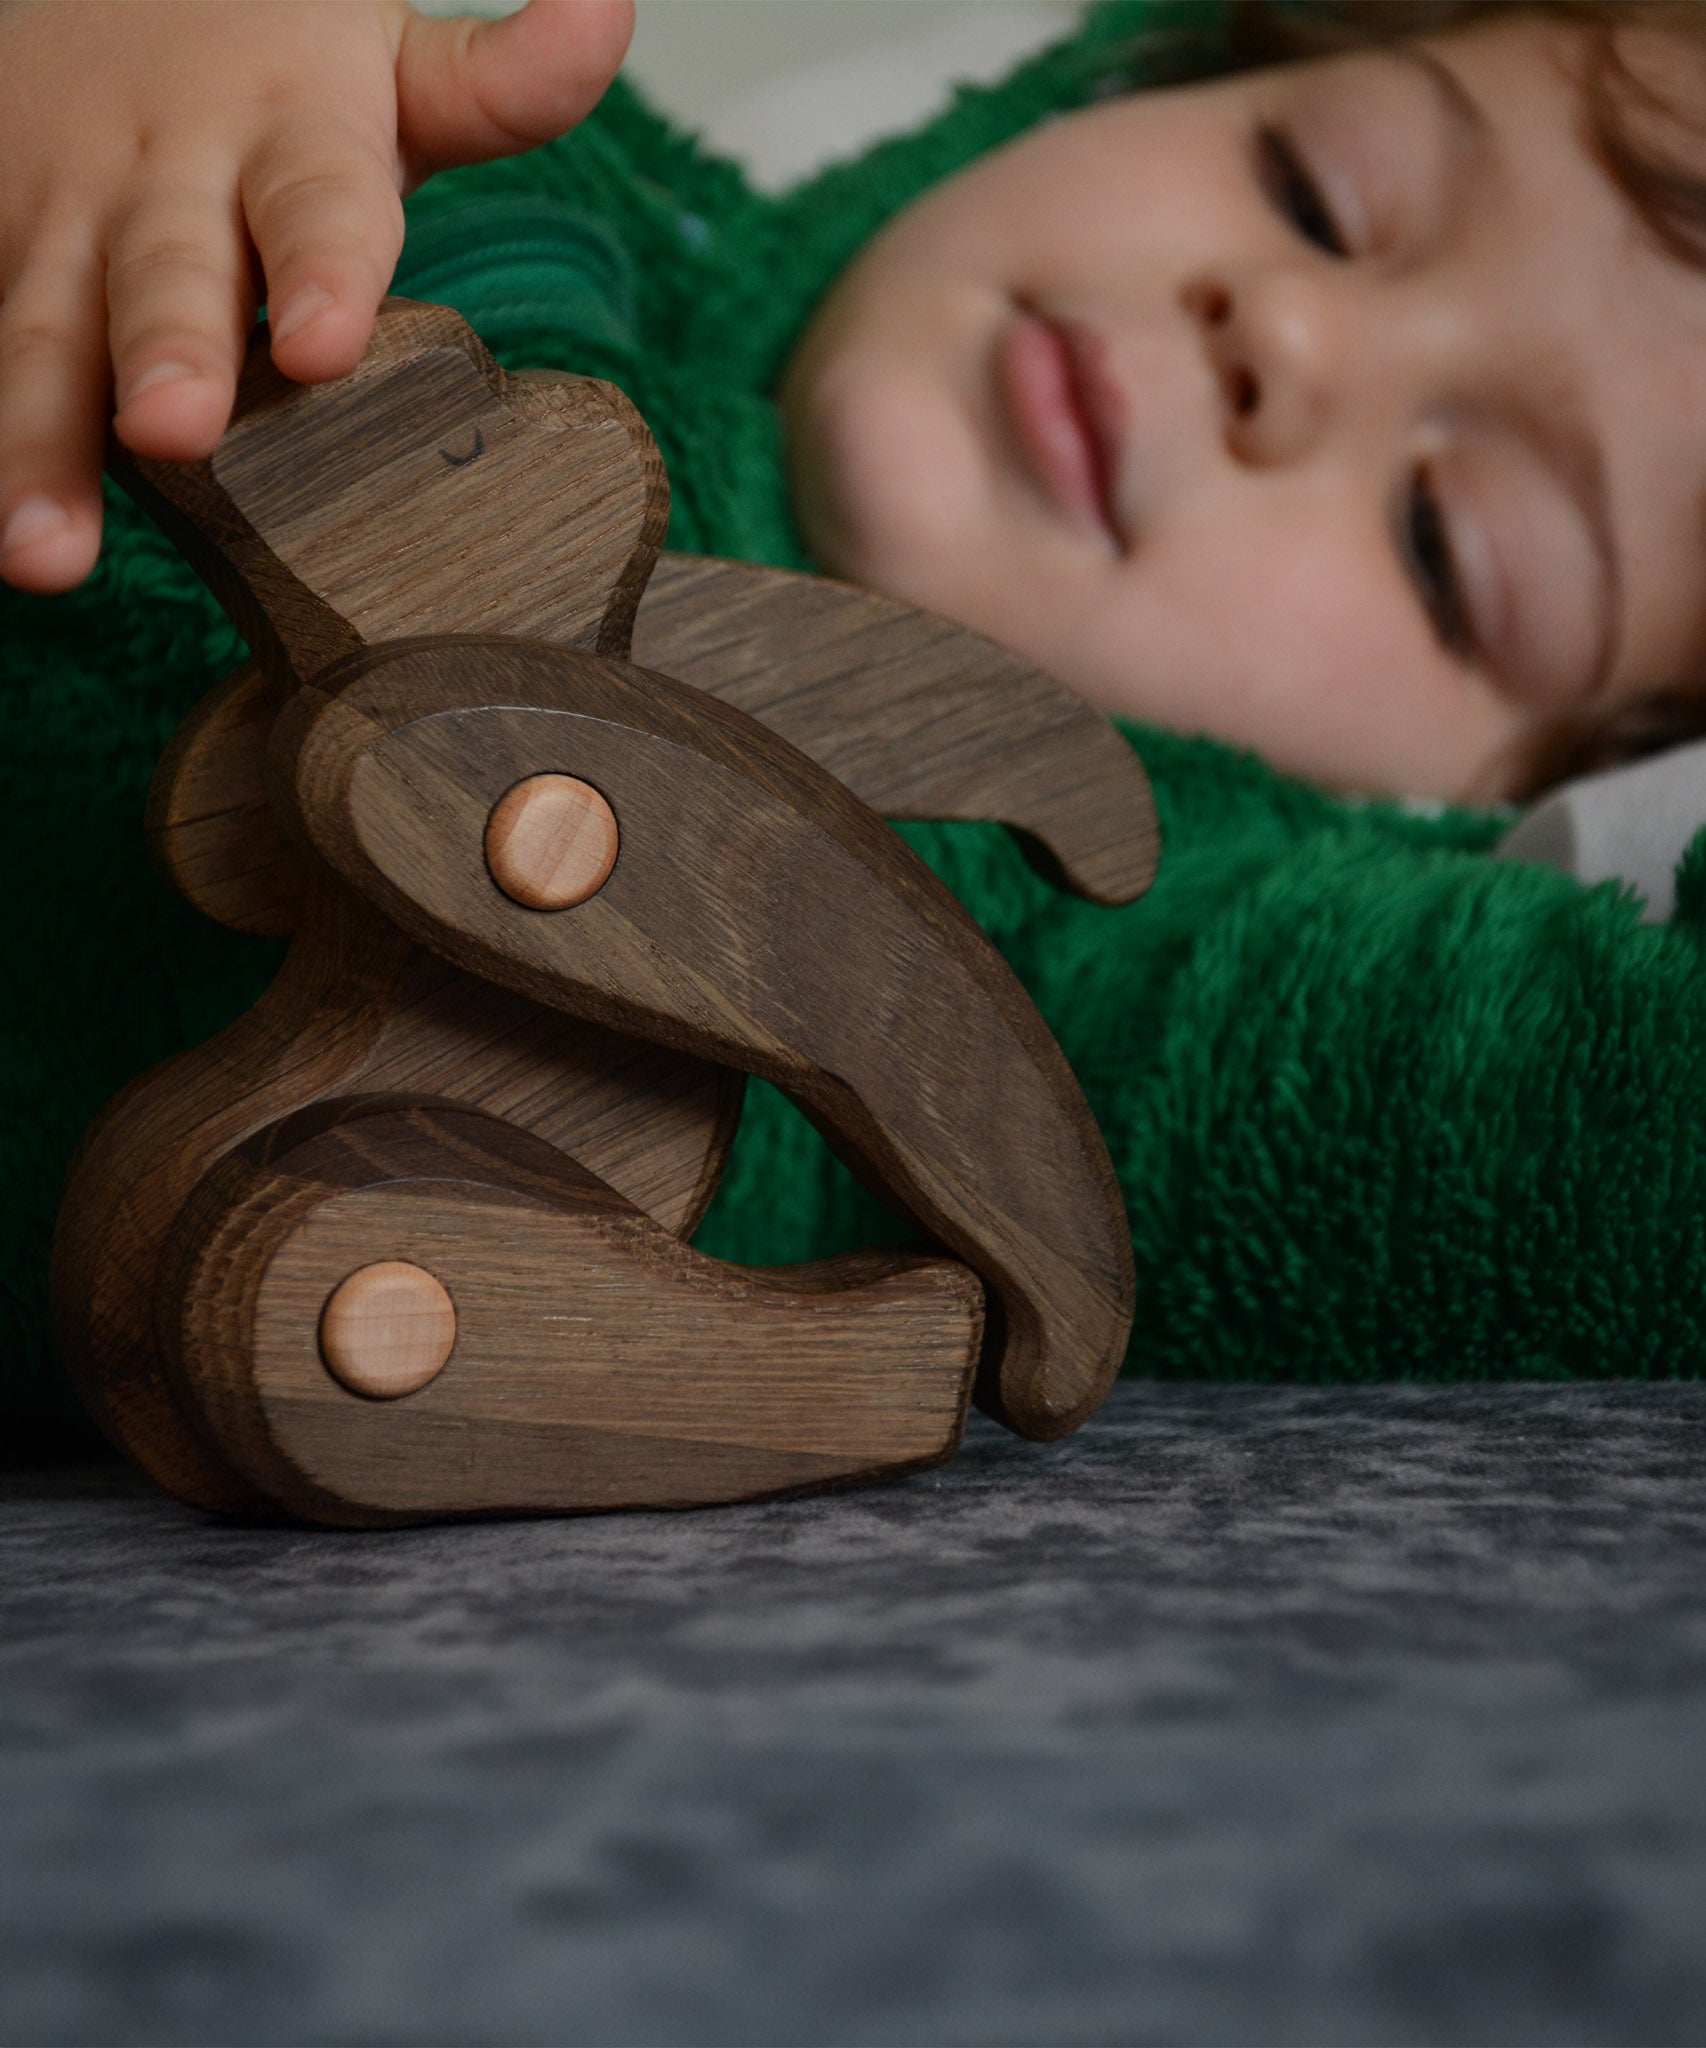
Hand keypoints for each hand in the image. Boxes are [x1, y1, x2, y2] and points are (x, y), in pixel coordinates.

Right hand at [0, 0, 633, 593]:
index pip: (317, 202)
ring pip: (49, 339)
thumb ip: (495, 81)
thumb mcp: (383, 59)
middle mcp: (167, 182)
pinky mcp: (2, 271)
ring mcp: (65, 231)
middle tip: (174, 428)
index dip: (322, 267)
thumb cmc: (270, 65)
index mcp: (286, 131)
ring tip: (45, 556)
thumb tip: (605, 19)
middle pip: (167, 275)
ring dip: (42, 446)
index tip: (325, 343)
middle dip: (165, 350)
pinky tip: (8, 538)